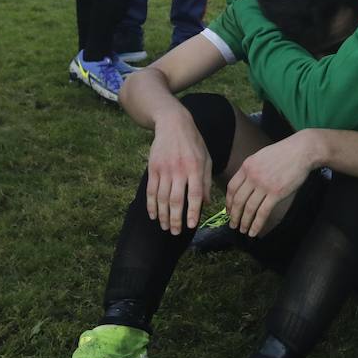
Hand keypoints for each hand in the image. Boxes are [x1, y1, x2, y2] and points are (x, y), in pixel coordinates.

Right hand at [145, 114, 212, 233]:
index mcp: (195, 168)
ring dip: (162, 215)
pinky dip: (151, 205)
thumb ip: (206, 181)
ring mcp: (164, 169)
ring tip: (164, 227)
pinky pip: (151, 191)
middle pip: (176, 200)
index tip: (191, 226)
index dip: (193, 212)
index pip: (194, 195)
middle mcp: (179, 170)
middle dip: (175, 219)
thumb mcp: (206, 159)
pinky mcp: (153, 168)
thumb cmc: (194, 144)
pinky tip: (153, 215)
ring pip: (162, 198)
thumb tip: (206, 203)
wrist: (173, 124)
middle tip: (174, 232)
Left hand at [226, 132, 318, 237]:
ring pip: (249, 209)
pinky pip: (262, 213)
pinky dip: (256, 224)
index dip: (228, 202)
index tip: (228, 211)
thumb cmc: (284, 153)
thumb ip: (251, 169)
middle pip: (238, 200)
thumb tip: (245, 185)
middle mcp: (253, 176)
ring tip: (243, 230)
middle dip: (234, 216)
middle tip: (233, 225)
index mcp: (247, 166)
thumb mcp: (261, 156)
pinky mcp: (276, 193)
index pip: (231, 188)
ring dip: (244, 222)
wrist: (302, 151)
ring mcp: (264, 186)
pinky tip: (254, 232)